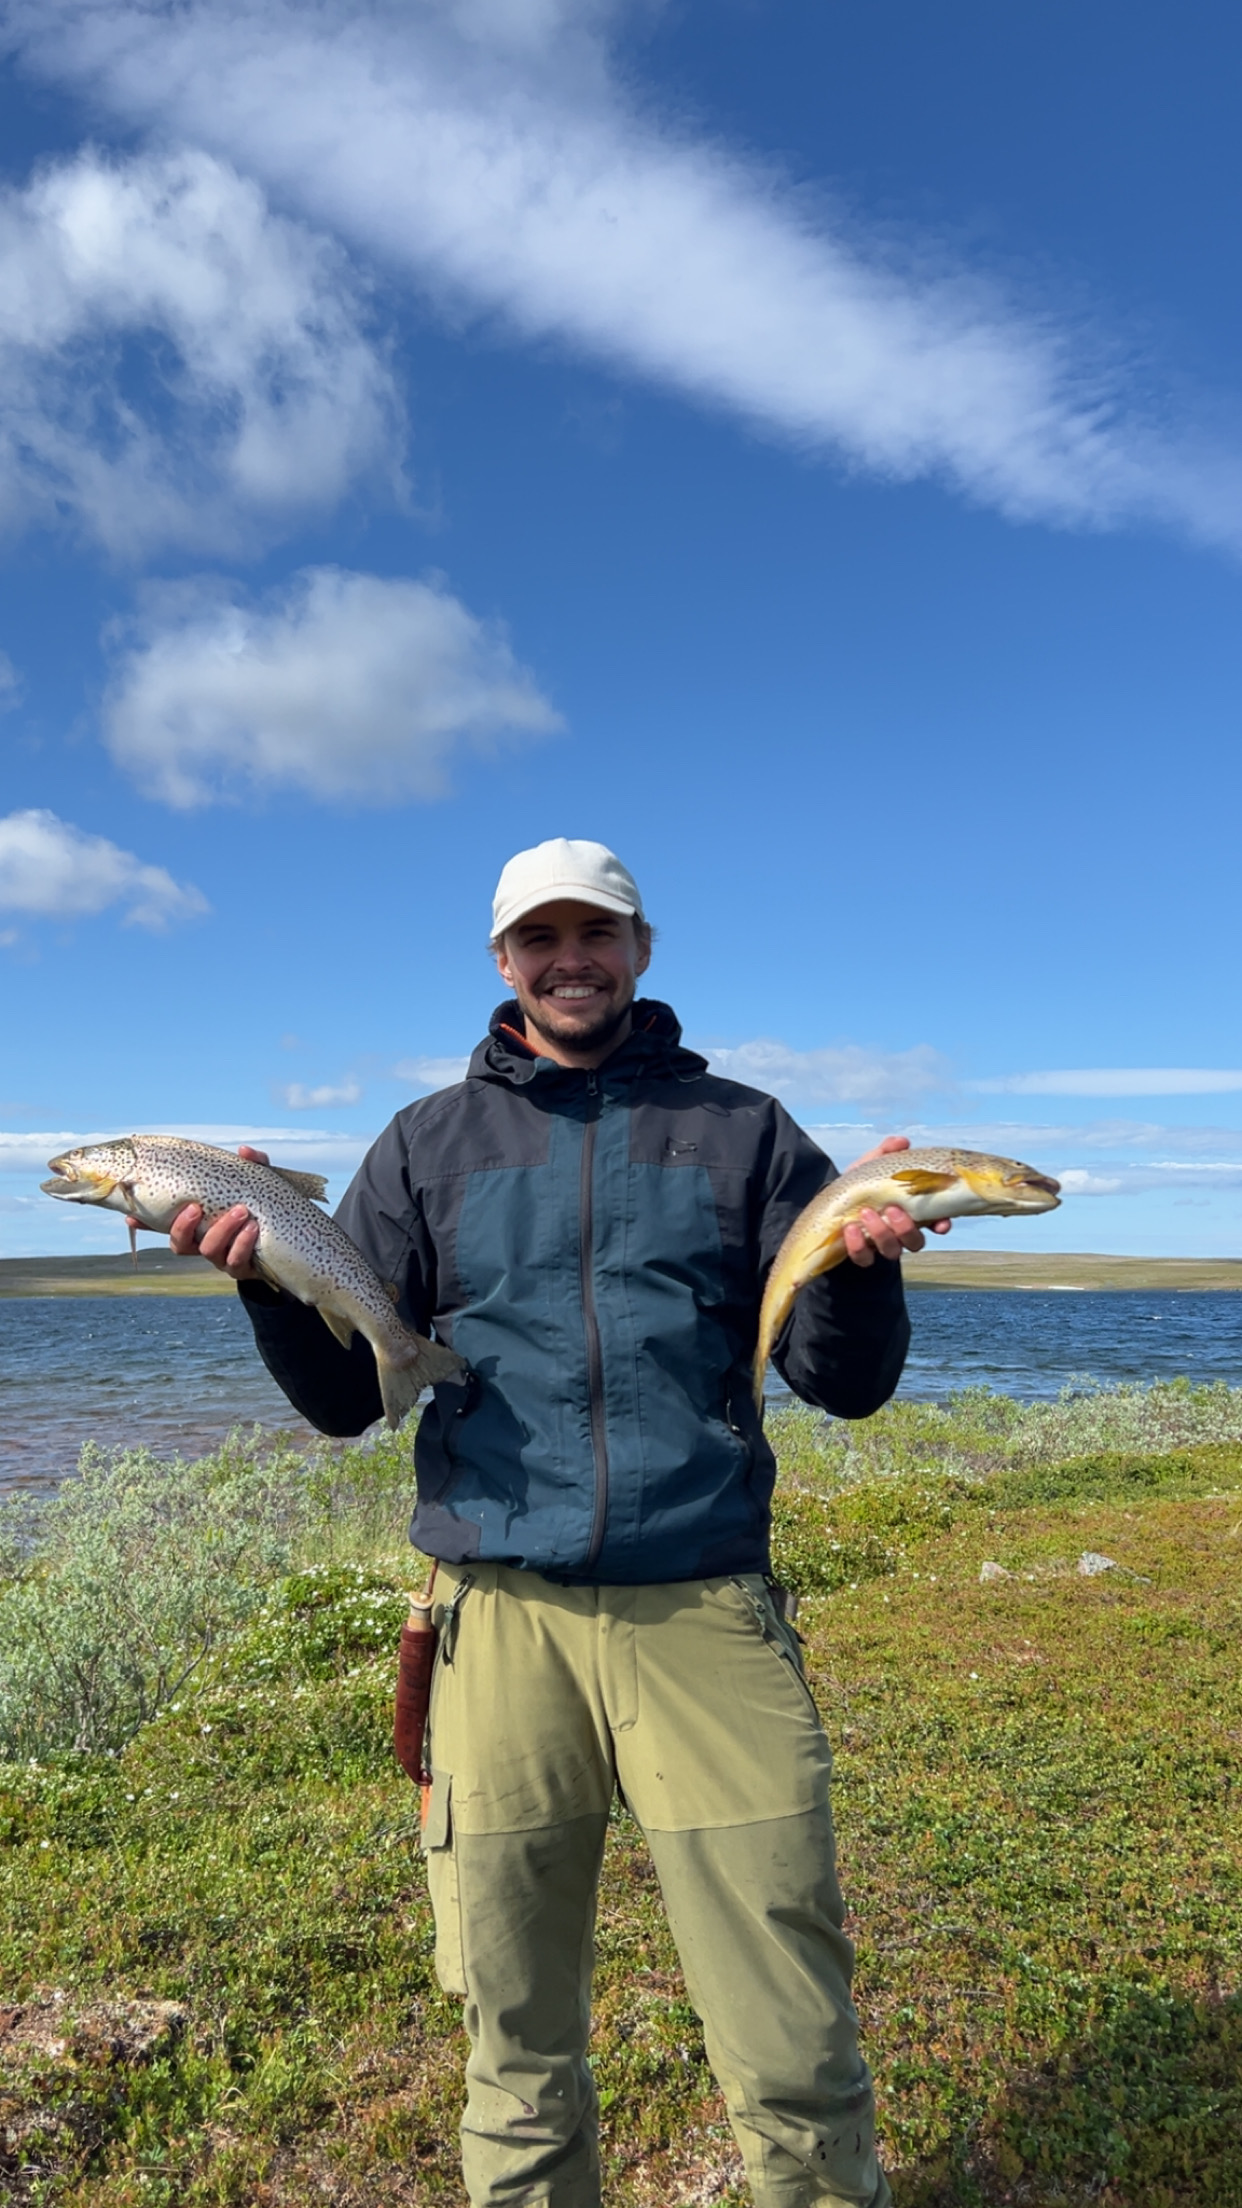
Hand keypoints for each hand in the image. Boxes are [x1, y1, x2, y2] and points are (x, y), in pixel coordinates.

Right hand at [131, 1145, 269, 1280]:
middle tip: (196, 1208)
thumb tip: (243, 1151)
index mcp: (198, 1224)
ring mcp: (222, 1258)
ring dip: (221, 1231)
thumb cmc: (264, 1207)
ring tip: (240, 1212)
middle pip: (179, 1244)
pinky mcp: (243, 1269)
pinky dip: (242, 1244)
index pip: (165, 1224)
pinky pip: (236, 1261)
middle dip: (183, 1227)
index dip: (144, 1224)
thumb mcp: (258, 1184)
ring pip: (209, 1251)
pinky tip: (252, 1229)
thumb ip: (251, 1166)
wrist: (290, 1239)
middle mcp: (204, 1243)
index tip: (130, 1217)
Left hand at [840, 1134, 952, 1268]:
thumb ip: (887, 1151)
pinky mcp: (861, 1254)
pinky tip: (850, 1228)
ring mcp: (881, 1245)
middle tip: (892, 1209)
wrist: (832, 1199)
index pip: (936, 1223)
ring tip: (867, 1213)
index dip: (941, 1225)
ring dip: (882, 1233)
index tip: (941, 1222)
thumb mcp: (873, 1164)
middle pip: (915, 1242)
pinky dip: (858, 1246)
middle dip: (906, 1228)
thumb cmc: (862, 1182)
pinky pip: (864, 1258)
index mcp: (911, 1211)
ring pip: (892, 1251)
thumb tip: (902, 1142)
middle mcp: (900, 1233)